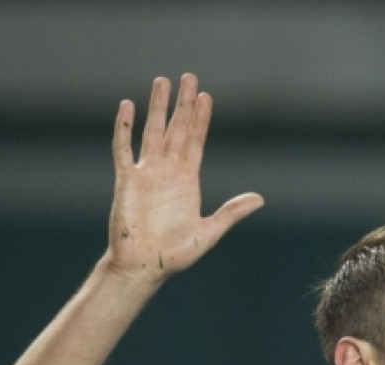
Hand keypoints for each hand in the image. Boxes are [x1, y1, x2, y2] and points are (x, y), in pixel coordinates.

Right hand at [105, 73, 263, 284]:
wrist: (144, 267)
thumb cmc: (175, 254)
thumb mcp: (209, 231)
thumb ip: (231, 212)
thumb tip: (260, 198)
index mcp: (188, 181)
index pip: (196, 141)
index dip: (202, 119)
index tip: (206, 97)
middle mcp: (168, 171)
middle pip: (177, 129)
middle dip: (184, 104)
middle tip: (190, 77)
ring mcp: (146, 172)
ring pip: (152, 131)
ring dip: (158, 107)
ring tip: (162, 81)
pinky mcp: (126, 179)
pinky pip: (123, 147)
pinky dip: (124, 126)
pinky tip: (127, 105)